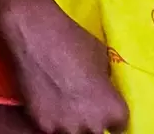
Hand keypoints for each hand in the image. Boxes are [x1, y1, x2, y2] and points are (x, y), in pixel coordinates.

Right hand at [0, 0, 127, 133]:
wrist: (33, 30)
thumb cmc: (71, 38)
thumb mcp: (101, 58)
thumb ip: (105, 82)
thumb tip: (103, 89)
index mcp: (113, 110)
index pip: (120, 125)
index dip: (109, 114)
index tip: (100, 104)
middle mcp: (94, 125)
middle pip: (96, 132)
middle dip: (90, 119)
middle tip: (78, 102)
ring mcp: (67, 128)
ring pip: (72, 132)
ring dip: (69, 121)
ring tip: (61, 102)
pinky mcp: (42, 125)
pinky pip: (50, 127)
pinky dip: (48, 116)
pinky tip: (44, 99)